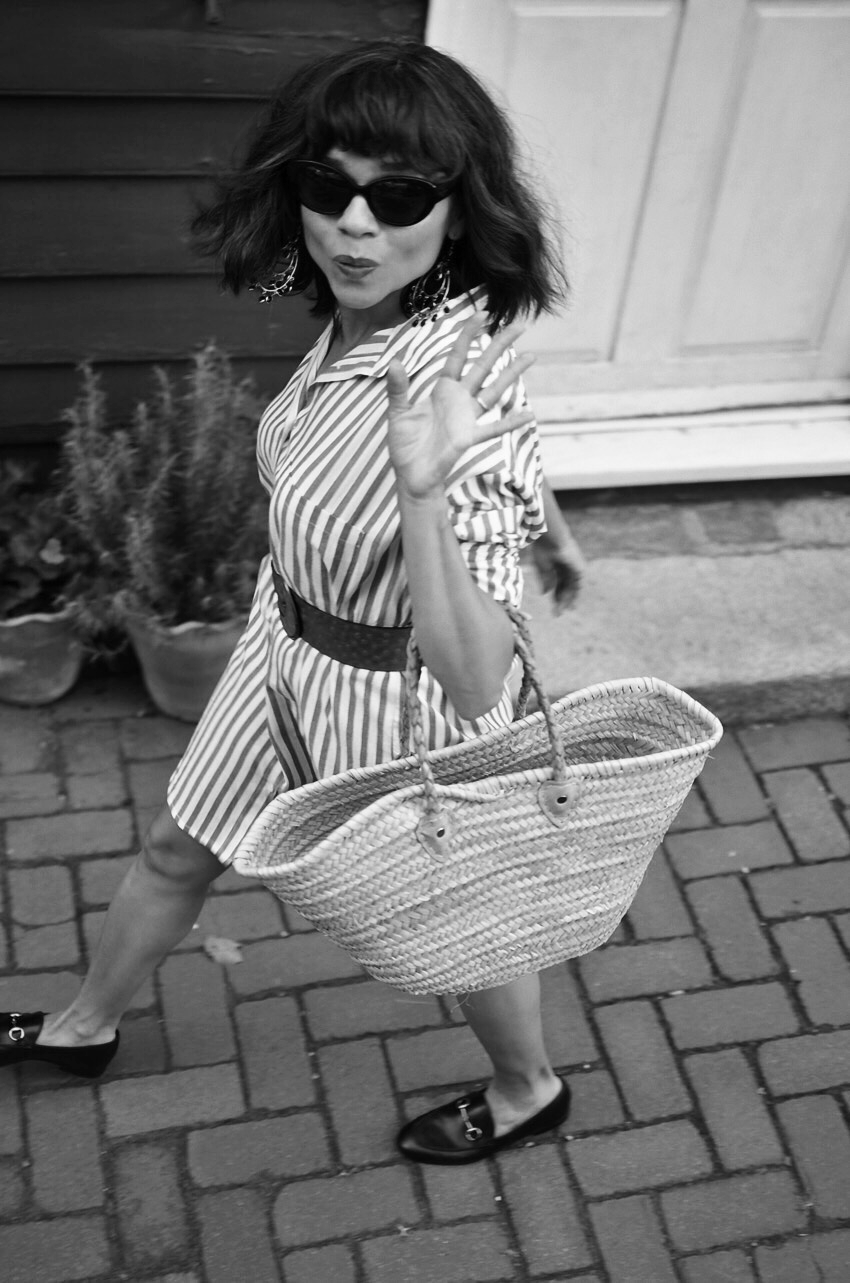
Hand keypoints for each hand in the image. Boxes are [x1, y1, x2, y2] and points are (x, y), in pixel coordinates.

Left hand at [385, 315, 534, 498]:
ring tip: (532, 357)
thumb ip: (398, 389)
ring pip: (494, 391)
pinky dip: (510, 423)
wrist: (410, 475)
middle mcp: (458, 400)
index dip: (468, 335)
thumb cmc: (405, 446)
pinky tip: (528, 415)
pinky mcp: (468, 438)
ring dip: (512, 375)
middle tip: (519, 326)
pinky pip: (492, 429)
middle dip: (500, 345)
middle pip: (483, 366)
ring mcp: (466, 418)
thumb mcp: (397, 413)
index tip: (482, 314)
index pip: (458, 356)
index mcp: (441, 390)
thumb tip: (395, 362)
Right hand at [530, 529, 584, 612]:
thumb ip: (545, 580)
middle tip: (557, 614)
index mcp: (557, 564)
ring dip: (567, 600)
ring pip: (571, 588)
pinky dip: (573, 595)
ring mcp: (574, 568)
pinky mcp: (579, 569)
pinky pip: (577, 586)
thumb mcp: (542, 567)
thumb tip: (545, 593)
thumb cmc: (543, 548)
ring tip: (562, 611)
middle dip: (561, 600)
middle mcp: (567, 567)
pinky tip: (568, 604)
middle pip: (564, 587)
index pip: (557, 583)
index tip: (553, 607)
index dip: (554, 595)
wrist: (551, 538)